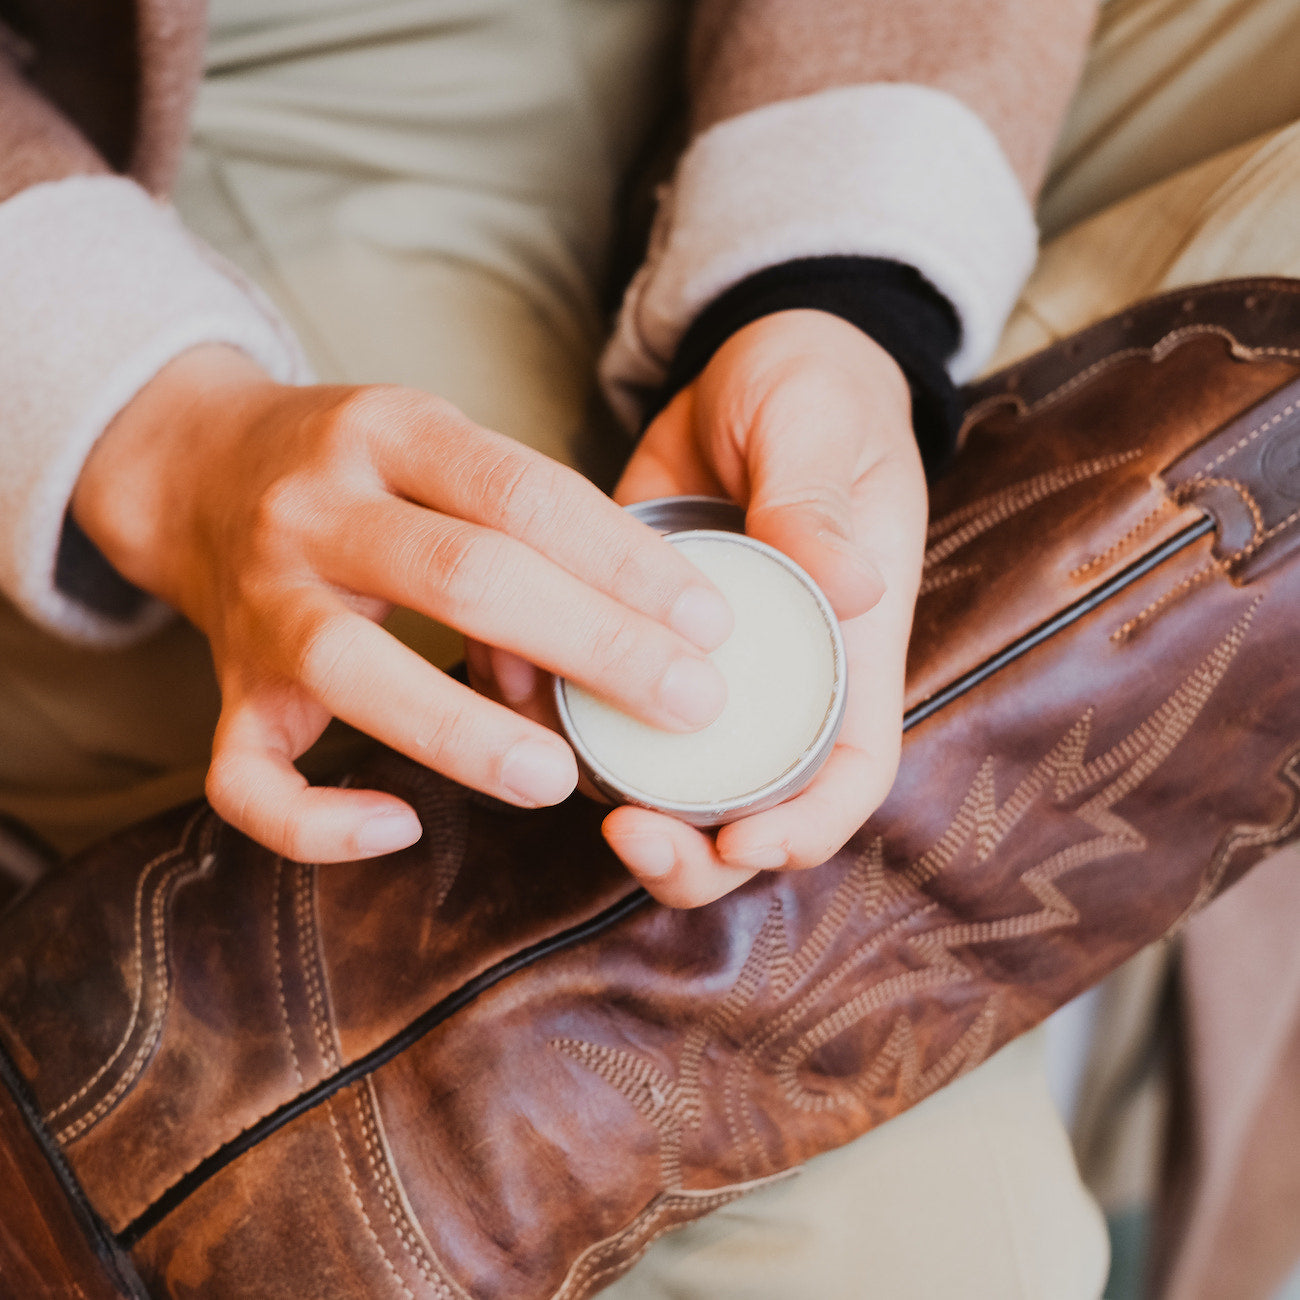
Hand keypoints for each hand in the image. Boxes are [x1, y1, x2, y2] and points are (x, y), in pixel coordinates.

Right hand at [72, 345, 734, 862]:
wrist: (197, 467)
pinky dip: (317, 821)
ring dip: (464, 730)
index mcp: (387, 430)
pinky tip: (401, 828)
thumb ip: (523, 526)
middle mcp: (315, 508)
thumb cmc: (359, 468)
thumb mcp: (437, 449)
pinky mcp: (226, 689)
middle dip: (592, 644)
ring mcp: (261, 601)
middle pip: (463, 575)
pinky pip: (247, 776)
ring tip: (560, 776)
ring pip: (352, 668)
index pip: (524, 493)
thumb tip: (636, 638)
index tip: (709, 624)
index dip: (627, 561)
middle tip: (688, 705)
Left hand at [602, 310, 927, 905]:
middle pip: (750, 811)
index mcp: (848, 651)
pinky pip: (595, 695)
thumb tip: (854, 587)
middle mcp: (775, 680)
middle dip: (694, 853)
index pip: (848, 775)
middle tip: (628, 834)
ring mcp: (700, 665)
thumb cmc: (818, 395)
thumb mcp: (826, 432)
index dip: (806, 828)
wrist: (750, 364)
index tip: (742, 838)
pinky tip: (506, 680)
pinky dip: (549, 704)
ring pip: (663, 776)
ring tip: (544, 767)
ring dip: (613, 799)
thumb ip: (822, 505)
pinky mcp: (631, 629)